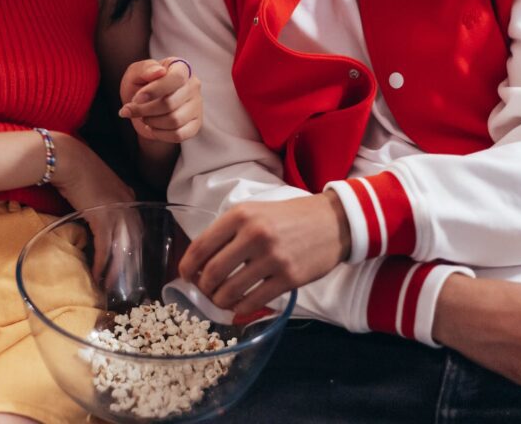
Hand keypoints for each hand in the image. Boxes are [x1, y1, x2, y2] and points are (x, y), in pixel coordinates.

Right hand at [50, 133, 136, 278]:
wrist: (67, 158)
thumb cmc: (77, 169)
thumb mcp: (97, 186)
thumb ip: (104, 200)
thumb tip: (98, 215)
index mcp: (128, 197)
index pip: (137, 227)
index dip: (134, 246)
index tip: (131, 262)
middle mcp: (127, 205)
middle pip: (134, 240)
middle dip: (130, 262)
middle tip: (125, 281)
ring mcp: (117, 211)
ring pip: (122, 247)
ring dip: (116, 268)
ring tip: (110, 283)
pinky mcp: (103, 217)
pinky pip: (105, 246)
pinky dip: (102, 262)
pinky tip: (97, 272)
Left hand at [118, 57, 201, 142]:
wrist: (142, 107)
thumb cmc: (140, 86)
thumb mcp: (135, 74)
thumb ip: (145, 69)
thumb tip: (159, 71)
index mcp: (181, 67)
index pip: (176, 78)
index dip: (154, 90)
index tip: (136, 98)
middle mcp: (193, 85)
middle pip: (170, 103)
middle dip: (145, 109)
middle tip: (130, 109)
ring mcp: (196, 106)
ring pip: (174, 121)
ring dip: (151, 122)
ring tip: (143, 117)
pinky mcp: (195, 124)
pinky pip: (178, 135)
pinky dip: (159, 134)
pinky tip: (152, 127)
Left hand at [178, 192, 350, 314]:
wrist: (334, 221)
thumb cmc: (289, 217)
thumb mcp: (255, 211)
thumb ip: (229, 231)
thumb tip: (201, 261)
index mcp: (240, 216)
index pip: (200, 247)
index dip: (186, 267)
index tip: (186, 277)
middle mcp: (253, 235)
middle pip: (211, 274)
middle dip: (202, 289)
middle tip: (206, 292)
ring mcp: (272, 258)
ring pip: (229, 292)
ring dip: (219, 301)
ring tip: (222, 300)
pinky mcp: (289, 278)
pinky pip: (253, 302)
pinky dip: (240, 309)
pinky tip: (240, 306)